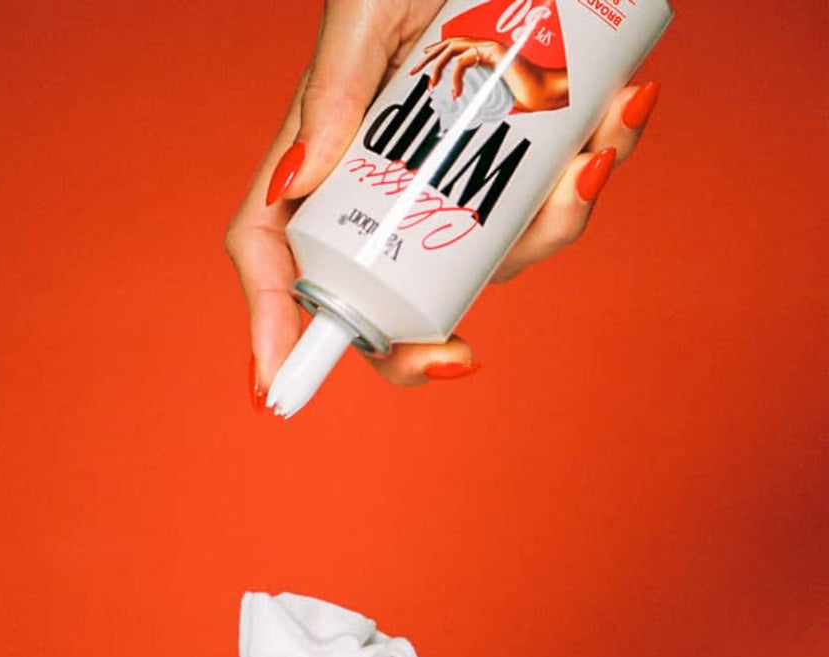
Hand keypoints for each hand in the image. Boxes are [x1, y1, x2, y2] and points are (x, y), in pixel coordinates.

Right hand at [226, 0, 660, 394]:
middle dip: (418, 346)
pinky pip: (544, 210)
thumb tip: (298, 184)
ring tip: (591, 144)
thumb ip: (330, 92)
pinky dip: (587, 181)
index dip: (270, 327)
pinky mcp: (511, 167)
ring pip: (482, 263)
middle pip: (378, 300)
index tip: (278, 390)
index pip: (277, 253)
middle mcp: (383, 186)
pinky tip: (615, 122)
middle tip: (460, 358)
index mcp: (326, 157)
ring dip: (545, 228)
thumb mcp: (367, 13)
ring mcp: (449, 185)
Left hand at [410, 37, 568, 110]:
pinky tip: (455, 94)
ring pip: (452, 48)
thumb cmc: (528, 97)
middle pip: (448, 43)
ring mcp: (491, 47)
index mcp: (485, 54)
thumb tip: (461, 115)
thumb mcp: (494, 100)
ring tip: (432, 87)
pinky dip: (455, 77)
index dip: (436, 54)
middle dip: (428, 58)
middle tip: (415, 74)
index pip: (454, 48)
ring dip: (437, 67)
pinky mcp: (495, 52)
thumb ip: (478, 101)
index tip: (422, 68)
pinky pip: (465, 60)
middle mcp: (486, 46)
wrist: (547, 94)